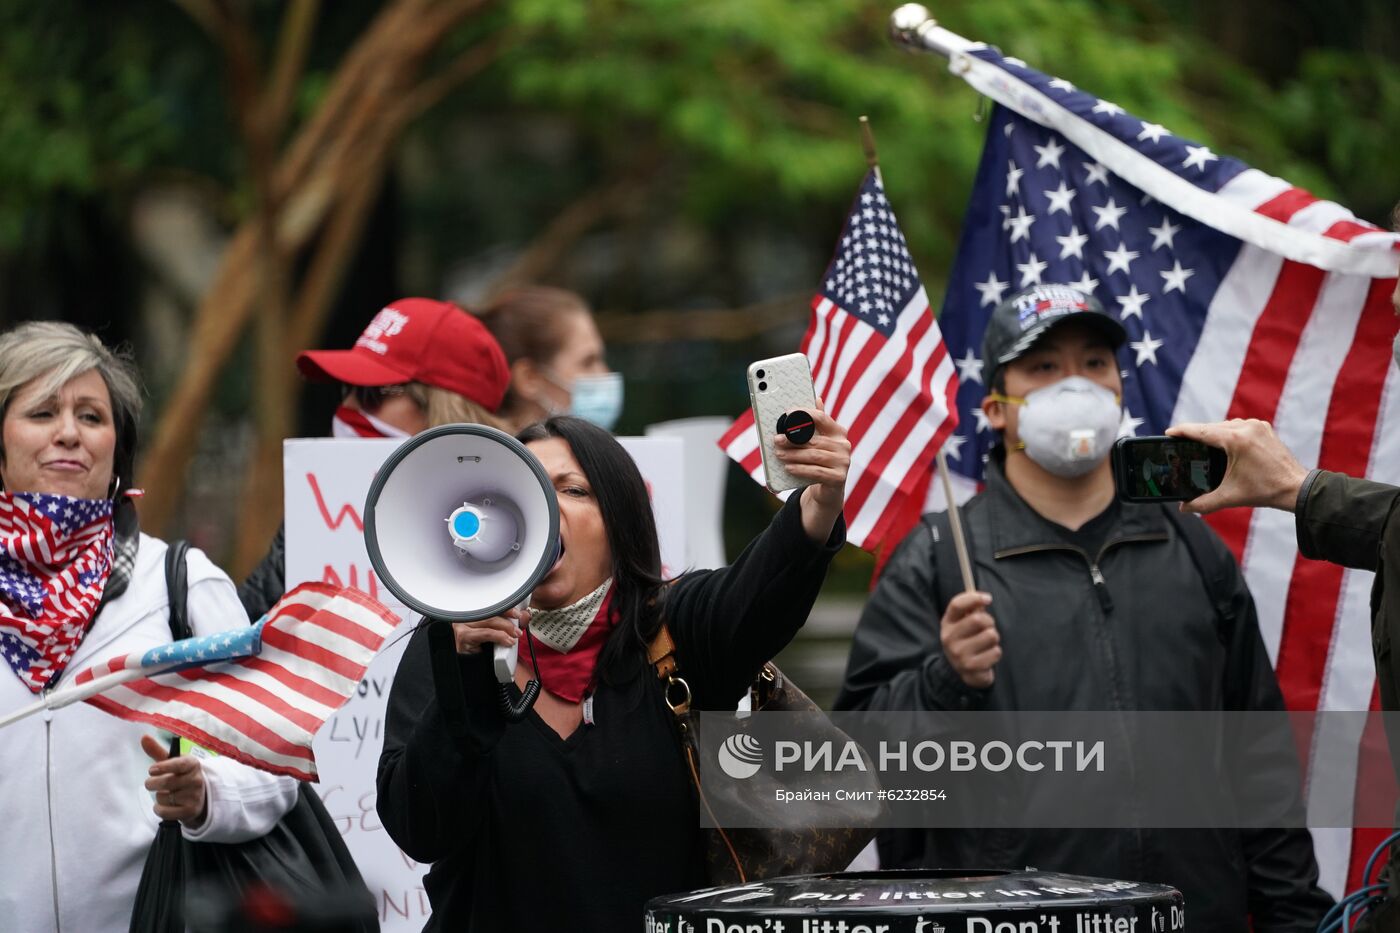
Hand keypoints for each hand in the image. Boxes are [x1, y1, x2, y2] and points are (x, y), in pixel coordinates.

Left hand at [141, 734, 207, 826]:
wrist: (199, 796)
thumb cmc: (181, 775)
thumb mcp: (172, 762)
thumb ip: (157, 751)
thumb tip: (143, 737)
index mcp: (192, 764)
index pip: (178, 764)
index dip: (163, 767)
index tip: (152, 770)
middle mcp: (196, 779)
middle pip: (166, 782)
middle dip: (152, 783)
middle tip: (150, 783)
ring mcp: (194, 796)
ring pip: (163, 797)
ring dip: (159, 796)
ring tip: (166, 794)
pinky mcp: (190, 811)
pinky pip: (165, 812)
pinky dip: (159, 809)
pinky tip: (164, 805)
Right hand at [451, 607, 527, 654]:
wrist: (476, 670)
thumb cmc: (487, 650)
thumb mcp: (500, 632)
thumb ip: (510, 622)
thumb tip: (524, 615)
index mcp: (474, 611)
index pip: (491, 604)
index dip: (505, 607)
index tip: (518, 613)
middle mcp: (466, 615)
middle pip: (490, 611)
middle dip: (508, 620)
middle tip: (519, 629)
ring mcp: (462, 625)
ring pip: (489, 621)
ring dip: (506, 628)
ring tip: (515, 635)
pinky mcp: (463, 635)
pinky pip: (486, 633)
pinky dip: (499, 636)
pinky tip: (508, 641)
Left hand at [778, 399, 850, 542]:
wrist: (829, 490)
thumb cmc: (820, 461)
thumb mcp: (819, 441)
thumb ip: (818, 423)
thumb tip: (817, 399)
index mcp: (838, 433)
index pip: (822, 418)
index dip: (805, 414)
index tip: (787, 413)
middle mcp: (844, 446)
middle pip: (814, 440)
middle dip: (792, 440)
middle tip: (776, 440)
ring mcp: (843, 462)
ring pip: (814, 456)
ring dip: (793, 455)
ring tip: (779, 454)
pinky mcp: (839, 478)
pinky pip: (816, 472)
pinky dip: (800, 469)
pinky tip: (788, 467)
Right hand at [940, 591, 999, 688]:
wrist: (958, 670)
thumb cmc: (966, 640)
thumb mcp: (963, 623)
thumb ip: (972, 610)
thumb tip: (985, 599)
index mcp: (947, 623)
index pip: (957, 604)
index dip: (974, 598)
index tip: (988, 598)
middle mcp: (949, 638)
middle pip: (978, 619)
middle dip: (990, 622)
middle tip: (989, 628)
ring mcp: (959, 653)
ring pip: (991, 635)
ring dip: (994, 638)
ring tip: (987, 643)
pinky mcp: (971, 666)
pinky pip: (995, 652)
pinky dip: (995, 652)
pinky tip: (987, 655)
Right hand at [1166, 419, 1308, 514]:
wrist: (1296, 489)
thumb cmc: (1265, 491)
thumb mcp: (1229, 497)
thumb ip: (1202, 503)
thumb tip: (1184, 508)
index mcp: (1236, 439)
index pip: (1201, 431)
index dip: (1182, 431)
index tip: (1168, 433)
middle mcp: (1246, 427)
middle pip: (1211, 427)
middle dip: (1195, 434)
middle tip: (1180, 442)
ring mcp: (1257, 426)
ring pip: (1225, 425)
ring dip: (1211, 432)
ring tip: (1199, 443)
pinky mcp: (1264, 428)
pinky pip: (1238, 425)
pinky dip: (1226, 432)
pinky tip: (1221, 442)